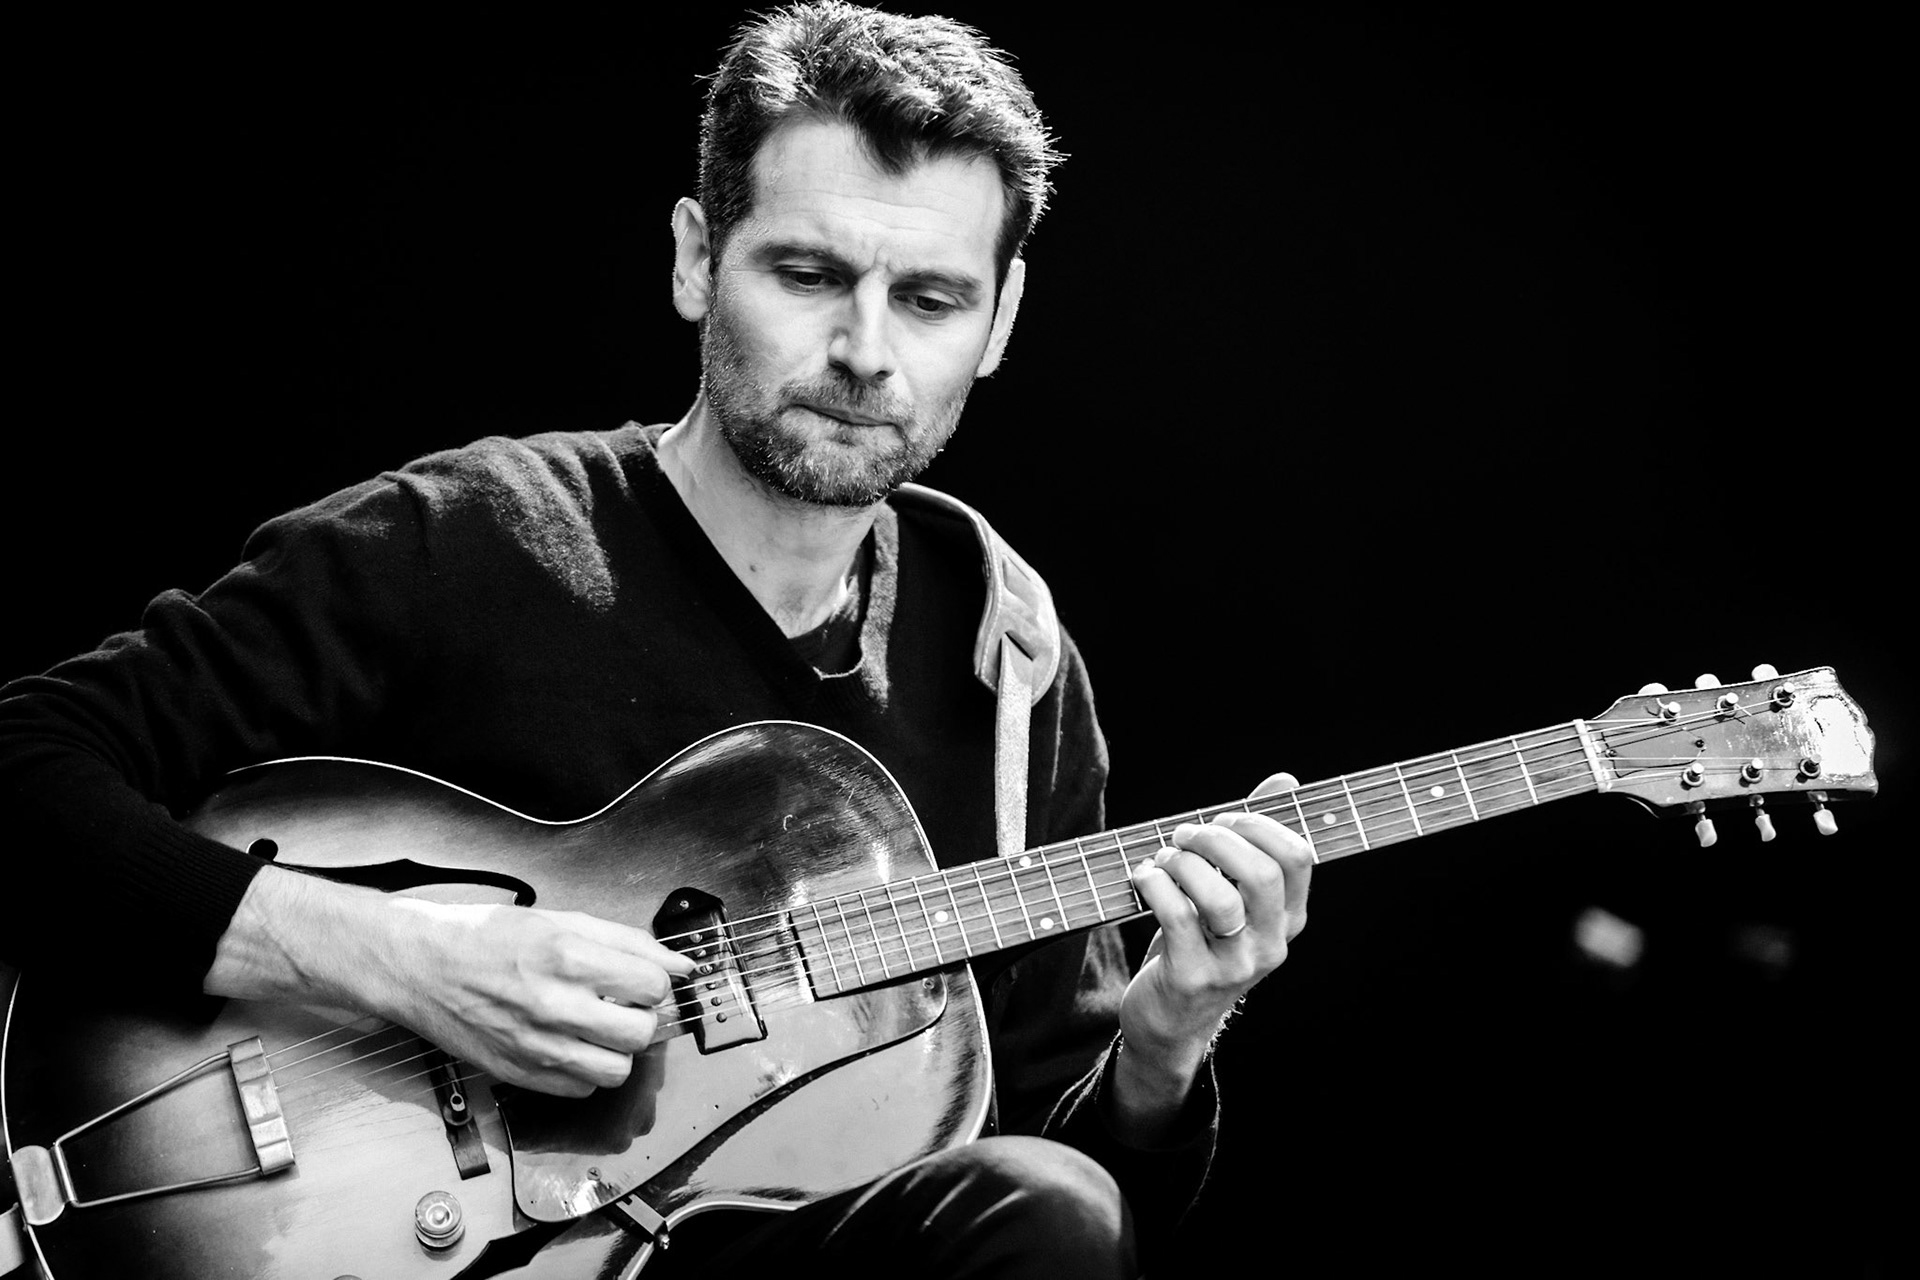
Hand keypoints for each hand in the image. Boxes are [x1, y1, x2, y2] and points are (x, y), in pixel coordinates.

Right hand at [370, 897, 696, 1096]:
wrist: (419, 966)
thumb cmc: (484, 938)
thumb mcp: (560, 920)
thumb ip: (626, 941)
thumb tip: (680, 961)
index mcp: (566, 957)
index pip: (652, 984)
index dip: (653, 980)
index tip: (639, 978)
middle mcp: (554, 1006)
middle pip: (641, 1033)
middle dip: (641, 1017)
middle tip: (622, 1004)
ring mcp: (536, 1046)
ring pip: (616, 1071)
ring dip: (617, 1050)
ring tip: (599, 1028)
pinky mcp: (520, 1074)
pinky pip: (581, 1090)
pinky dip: (585, 1072)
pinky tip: (570, 1045)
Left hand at [1114, 772, 1312, 1131]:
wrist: (1169, 1022)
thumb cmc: (1199, 944)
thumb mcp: (1232, 895)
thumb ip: (1254, 839)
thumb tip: (1286, 780)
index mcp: (1288, 920)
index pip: (1299, 858)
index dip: (1260, 825)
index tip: (1224, 820)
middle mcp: (1270, 945)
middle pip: (1262, 873)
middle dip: (1217, 839)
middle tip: (1185, 836)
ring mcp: (1233, 966)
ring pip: (1219, 897)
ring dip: (1184, 864)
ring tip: (1164, 860)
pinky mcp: (1191, 979)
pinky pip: (1178, 917)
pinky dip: (1155, 884)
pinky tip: (1143, 878)